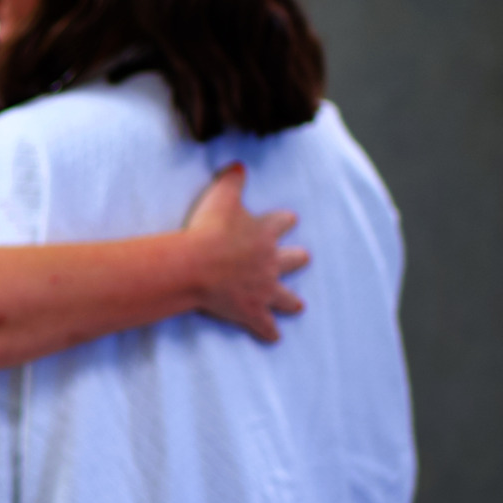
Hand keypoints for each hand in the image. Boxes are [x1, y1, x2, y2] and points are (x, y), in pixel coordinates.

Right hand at [185, 163, 307, 342]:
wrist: (199, 265)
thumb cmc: (209, 229)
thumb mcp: (221, 195)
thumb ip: (233, 179)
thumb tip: (239, 164)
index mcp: (265, 233)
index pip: (282, 222)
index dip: (285, 221)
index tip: (290, 219)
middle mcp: (271, 262)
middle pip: (292, 260)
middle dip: (297, 259)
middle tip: (303, 258)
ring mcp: (264, 289)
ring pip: (285, 297)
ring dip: (291, 301)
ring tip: (298, 305)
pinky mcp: (252, 310)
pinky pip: (265, 325)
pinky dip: (269, 332)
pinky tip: (274, 338)